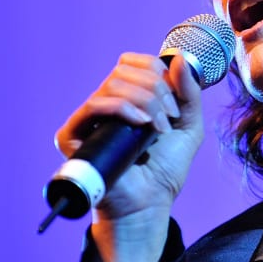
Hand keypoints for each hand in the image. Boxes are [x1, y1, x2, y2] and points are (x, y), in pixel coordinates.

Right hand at [55, 52, 203, 261]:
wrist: (150, 203)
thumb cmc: (165, 170)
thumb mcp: (189, 126)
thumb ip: (189, 92)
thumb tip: (180, 58)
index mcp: (127, 97)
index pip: (133, 63)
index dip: (155, 70)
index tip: (174, 99)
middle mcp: (105, 104)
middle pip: (124, 70)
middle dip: (156, 90)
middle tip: (170, 118)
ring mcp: (88, 119)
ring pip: (113, 85)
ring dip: (145, 102)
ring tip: (159, 128)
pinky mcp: (73, 134)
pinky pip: (94, 106)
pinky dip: (122, 108)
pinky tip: (141, 124)